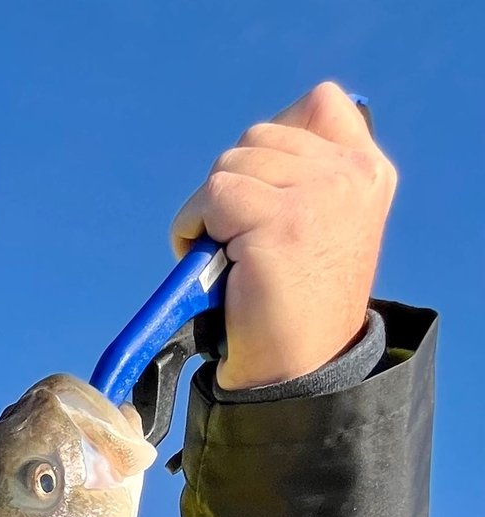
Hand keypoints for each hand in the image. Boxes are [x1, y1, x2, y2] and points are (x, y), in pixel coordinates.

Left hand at [171, 81, 396, 389]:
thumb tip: (255, 146)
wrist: (294, 371)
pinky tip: (211, 265)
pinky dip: (192, 228)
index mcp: (367, 171)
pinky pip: (211, 198)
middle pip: (256, 139)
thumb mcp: (318, 227)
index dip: (272, 143)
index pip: (320, 103)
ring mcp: (319, 195)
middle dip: (231, 187)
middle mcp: (351, 175)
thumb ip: (304, 177)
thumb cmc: (292, 306)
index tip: (260, 195)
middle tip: (236, 241)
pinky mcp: (280, 222)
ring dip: (208, 211)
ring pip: (228, 166)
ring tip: (227, 257)